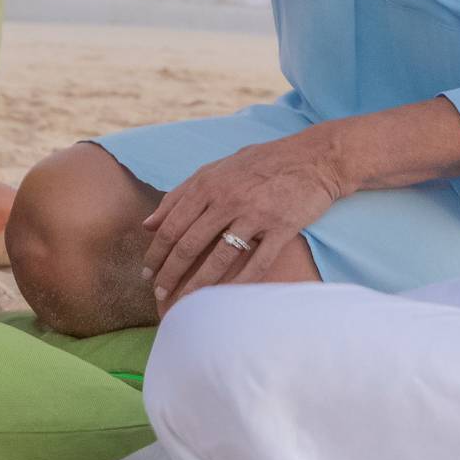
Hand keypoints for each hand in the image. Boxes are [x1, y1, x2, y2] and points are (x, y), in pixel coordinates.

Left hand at [142, 131, 348, 306]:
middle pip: (189, 244)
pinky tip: (226, 299)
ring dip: (198, 284)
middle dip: (170, 273)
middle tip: (159, 293)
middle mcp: (228, 199)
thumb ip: (180, 194)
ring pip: (219, 258)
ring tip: (185, 302)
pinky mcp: (282, 228)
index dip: (156, 252)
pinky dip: (240, 284)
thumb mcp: (216, 169)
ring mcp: (256, 214)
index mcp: (208, 184)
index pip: (172, 225)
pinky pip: (258, 263)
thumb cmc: (260, 163)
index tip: (146, 272)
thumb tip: (148, 224)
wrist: (314, 157)